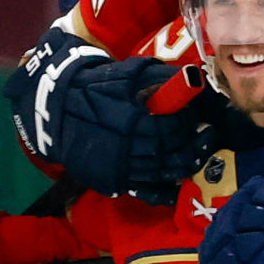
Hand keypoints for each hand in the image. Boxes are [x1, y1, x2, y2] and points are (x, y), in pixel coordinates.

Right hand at [4, 28, 217, 203]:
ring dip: (183, 166)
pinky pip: (144, 190)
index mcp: (131, 122)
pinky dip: (164, 189)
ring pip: (161, 174)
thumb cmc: (95, 87)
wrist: (56, 110)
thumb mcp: (127, 73)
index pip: (172, 130)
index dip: (188, 125)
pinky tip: (177, 183)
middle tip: (207, 138)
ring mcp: (118, 168)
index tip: (198, 120)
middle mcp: (126, 148)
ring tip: (196, 156)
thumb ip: (160, 77)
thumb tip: (193, 80)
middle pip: (170, 155)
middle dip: (193, 147)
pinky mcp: (111, 181)